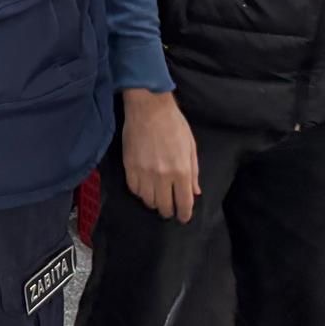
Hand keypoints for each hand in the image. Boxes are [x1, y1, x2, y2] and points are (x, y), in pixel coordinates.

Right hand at [121, 89, 199, 222]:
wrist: (149, 108)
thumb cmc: (174, 124)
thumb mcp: (190, 147)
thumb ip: (193, 172)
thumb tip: (195, 192)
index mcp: (181, 171)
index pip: (183, 202)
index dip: (184, 214)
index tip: (183, 217)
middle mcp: (163, 176)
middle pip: (164, 205)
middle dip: (169, 211)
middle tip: (170, 209)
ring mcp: (144, 172)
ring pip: (148, 200)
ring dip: (154, 202)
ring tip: (156, 199)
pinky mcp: (129, 166)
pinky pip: (134, 189)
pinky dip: (140, 192)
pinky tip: (144, 188)